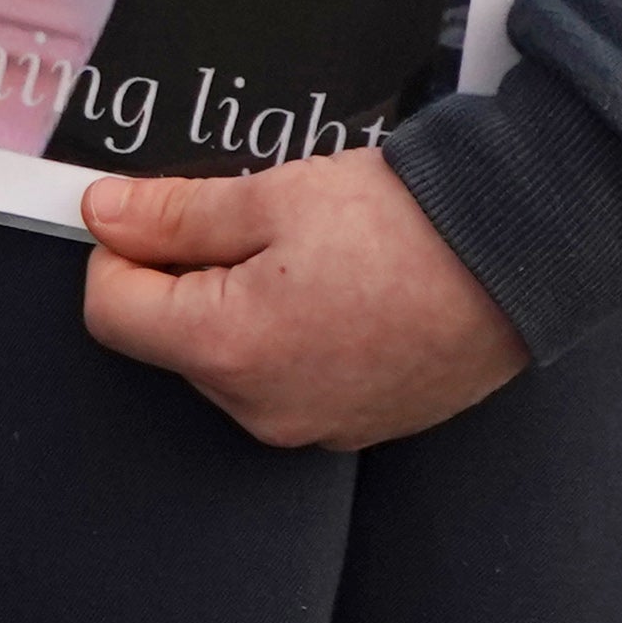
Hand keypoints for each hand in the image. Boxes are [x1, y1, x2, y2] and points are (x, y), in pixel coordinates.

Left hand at [80, 147, 528, 449]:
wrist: (518, 260)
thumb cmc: (407, 225)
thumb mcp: (275, 195)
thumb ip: (176, 213)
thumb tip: (104, 215)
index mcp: (227, 348)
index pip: (110, 310)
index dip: (122, 248)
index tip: (154, 210)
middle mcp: (258, 409)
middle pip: (172, 336)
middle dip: (190, 273)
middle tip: (255, 219)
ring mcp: (307, 427)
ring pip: (230, 358)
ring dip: (243, 303)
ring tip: (312, 252)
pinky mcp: (349, 426)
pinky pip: (285, 380)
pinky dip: (292, 334)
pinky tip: (341, 288)